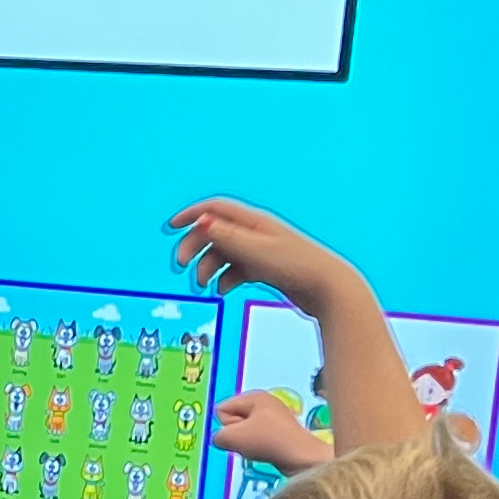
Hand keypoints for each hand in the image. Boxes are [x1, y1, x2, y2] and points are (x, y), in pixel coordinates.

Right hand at [166, 198, 364, 314]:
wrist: (327, 290)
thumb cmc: (296, 267)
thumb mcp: (255, 251)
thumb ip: (226, 237)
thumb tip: (201, 221)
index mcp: (254, 222)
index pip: (215, 209)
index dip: (191, 214)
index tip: (171, 227)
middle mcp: (255, 233)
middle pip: (214, 232)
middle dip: (194, 247)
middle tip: (181, 265)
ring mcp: (260, 251)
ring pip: (223, 254)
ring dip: (206, 267)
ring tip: (202, 284)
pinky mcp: (265, 269)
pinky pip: (235, 270)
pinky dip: (224, 278)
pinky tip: (223, 289)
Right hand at [212, 390, 334, 474]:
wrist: (304, 459)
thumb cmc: (269, 442)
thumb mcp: (232, 438)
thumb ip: (218, 436)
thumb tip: (222, 440)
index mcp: (254, 396)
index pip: (221, 410)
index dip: (227, 426)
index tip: (244, 433)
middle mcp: (265, 402)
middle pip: (233, 419)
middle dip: (238, 434)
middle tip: (252, 442)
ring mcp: (274, 416)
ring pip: (245, 431)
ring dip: (248, 443)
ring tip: (261, 448)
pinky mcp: (281, 431)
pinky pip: (258, 438)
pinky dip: (260, 447)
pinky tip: (269, 452)